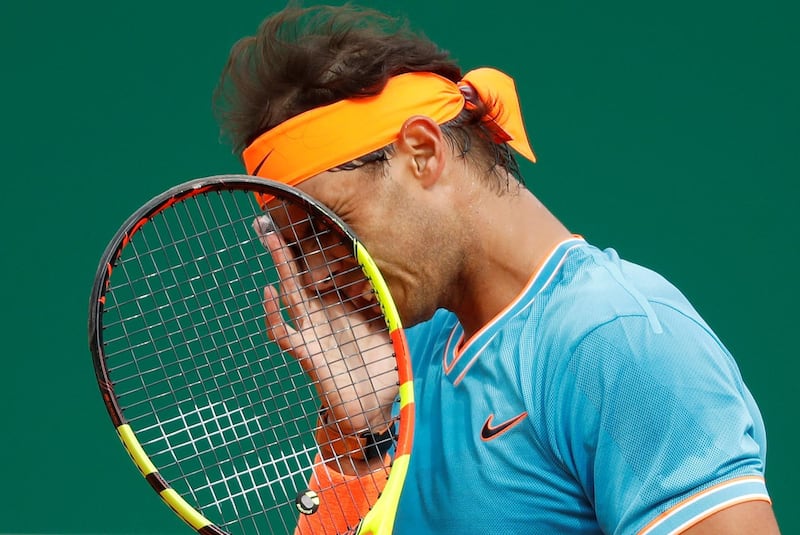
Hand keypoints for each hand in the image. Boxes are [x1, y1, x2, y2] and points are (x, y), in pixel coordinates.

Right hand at [253, 215, 398, 436]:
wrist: (371, 406)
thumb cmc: (378, 367)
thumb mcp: (387, 326)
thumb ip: (386, 301)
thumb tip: (403, 270)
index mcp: (339, 305)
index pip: (323, 270)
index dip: (315, 246)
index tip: (311, 216)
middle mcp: (320, 314)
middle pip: (301, 273)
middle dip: (287, 248)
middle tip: (272, 219)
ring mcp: (310, 331)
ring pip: (290, 293)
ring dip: (280, 267)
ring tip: (270, 239)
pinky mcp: (306, 353)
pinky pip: (283, 332)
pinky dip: (274, 314)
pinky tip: (270, 293)